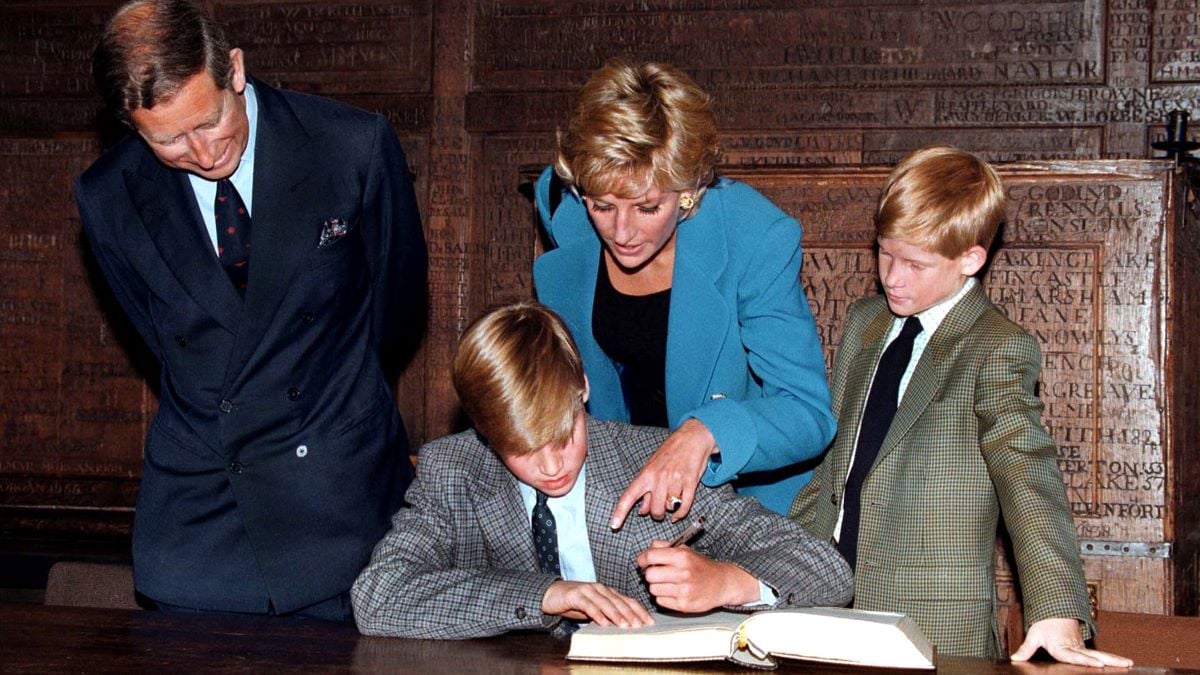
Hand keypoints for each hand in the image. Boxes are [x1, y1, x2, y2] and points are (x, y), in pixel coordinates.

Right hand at [541, 580, 653, 627]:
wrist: (551, 594)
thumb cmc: (574, 602)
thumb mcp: (594, 608)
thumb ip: (608, 614)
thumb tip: (625, 626)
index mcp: (607, 592)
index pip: (627, 600)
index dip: (639, 611)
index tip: (649, 622)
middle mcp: (600, 589)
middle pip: (619, 601)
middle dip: (631, 614)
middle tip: (640, 625)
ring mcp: (588, 590)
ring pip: (606, 602)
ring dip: (616, 614)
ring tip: (625, 625)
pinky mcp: (576, 595)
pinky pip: (588, 605)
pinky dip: (597, 614)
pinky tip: (603, 622)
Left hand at [610, 419, 716, 528]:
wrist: (692, 437)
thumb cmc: (670, 452)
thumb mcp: (652, 467)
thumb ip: (646, 490)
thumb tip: (641, 511)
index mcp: (646, 474)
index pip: (629, 496)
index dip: (620, 512)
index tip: (614, 525)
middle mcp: (659, 478)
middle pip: (655, 510)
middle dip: (657, 514)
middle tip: (659, 510)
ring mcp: (675, 480)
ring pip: (670, 508)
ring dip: (670, 509)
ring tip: (671, 500)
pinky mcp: (691, 482)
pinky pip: (685, 506)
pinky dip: (681, 513)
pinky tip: (678, 513)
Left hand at [636, 540, 757, 612]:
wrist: (722, 583)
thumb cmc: (700, 566)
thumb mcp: (685, 550)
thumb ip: (664, 546)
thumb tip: (645, 551)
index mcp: (682, 557)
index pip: (651, 556)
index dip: (642, 559)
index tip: (642, 562)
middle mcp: (683, 573)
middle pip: (649, 575)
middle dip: (650, 574)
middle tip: (657, 573)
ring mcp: (684, 591)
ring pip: (653, 589)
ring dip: (657, 586)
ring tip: (668, 583)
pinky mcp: (684, 605)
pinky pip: (660, 601)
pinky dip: (663, 597)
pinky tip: (673, 592)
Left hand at [1011, 618, 1132, 667]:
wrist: (1053, 611)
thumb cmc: (1043, 625)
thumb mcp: (1033, 635)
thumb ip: (1026, 649)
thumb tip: (1014, 659)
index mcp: (1062, 647)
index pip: (1074, 655)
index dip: (1086, 660)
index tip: (1098, 663)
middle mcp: (1075, 647)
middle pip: (1093, 655)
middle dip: (1108, 660)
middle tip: (1123, 664)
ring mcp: (1082, 647)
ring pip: (1101, 654)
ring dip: (1115, 659)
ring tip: (1129, 663)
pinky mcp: (1085, 648)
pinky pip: (1101, 654)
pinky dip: (1113, 658)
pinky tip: (1126, 663)